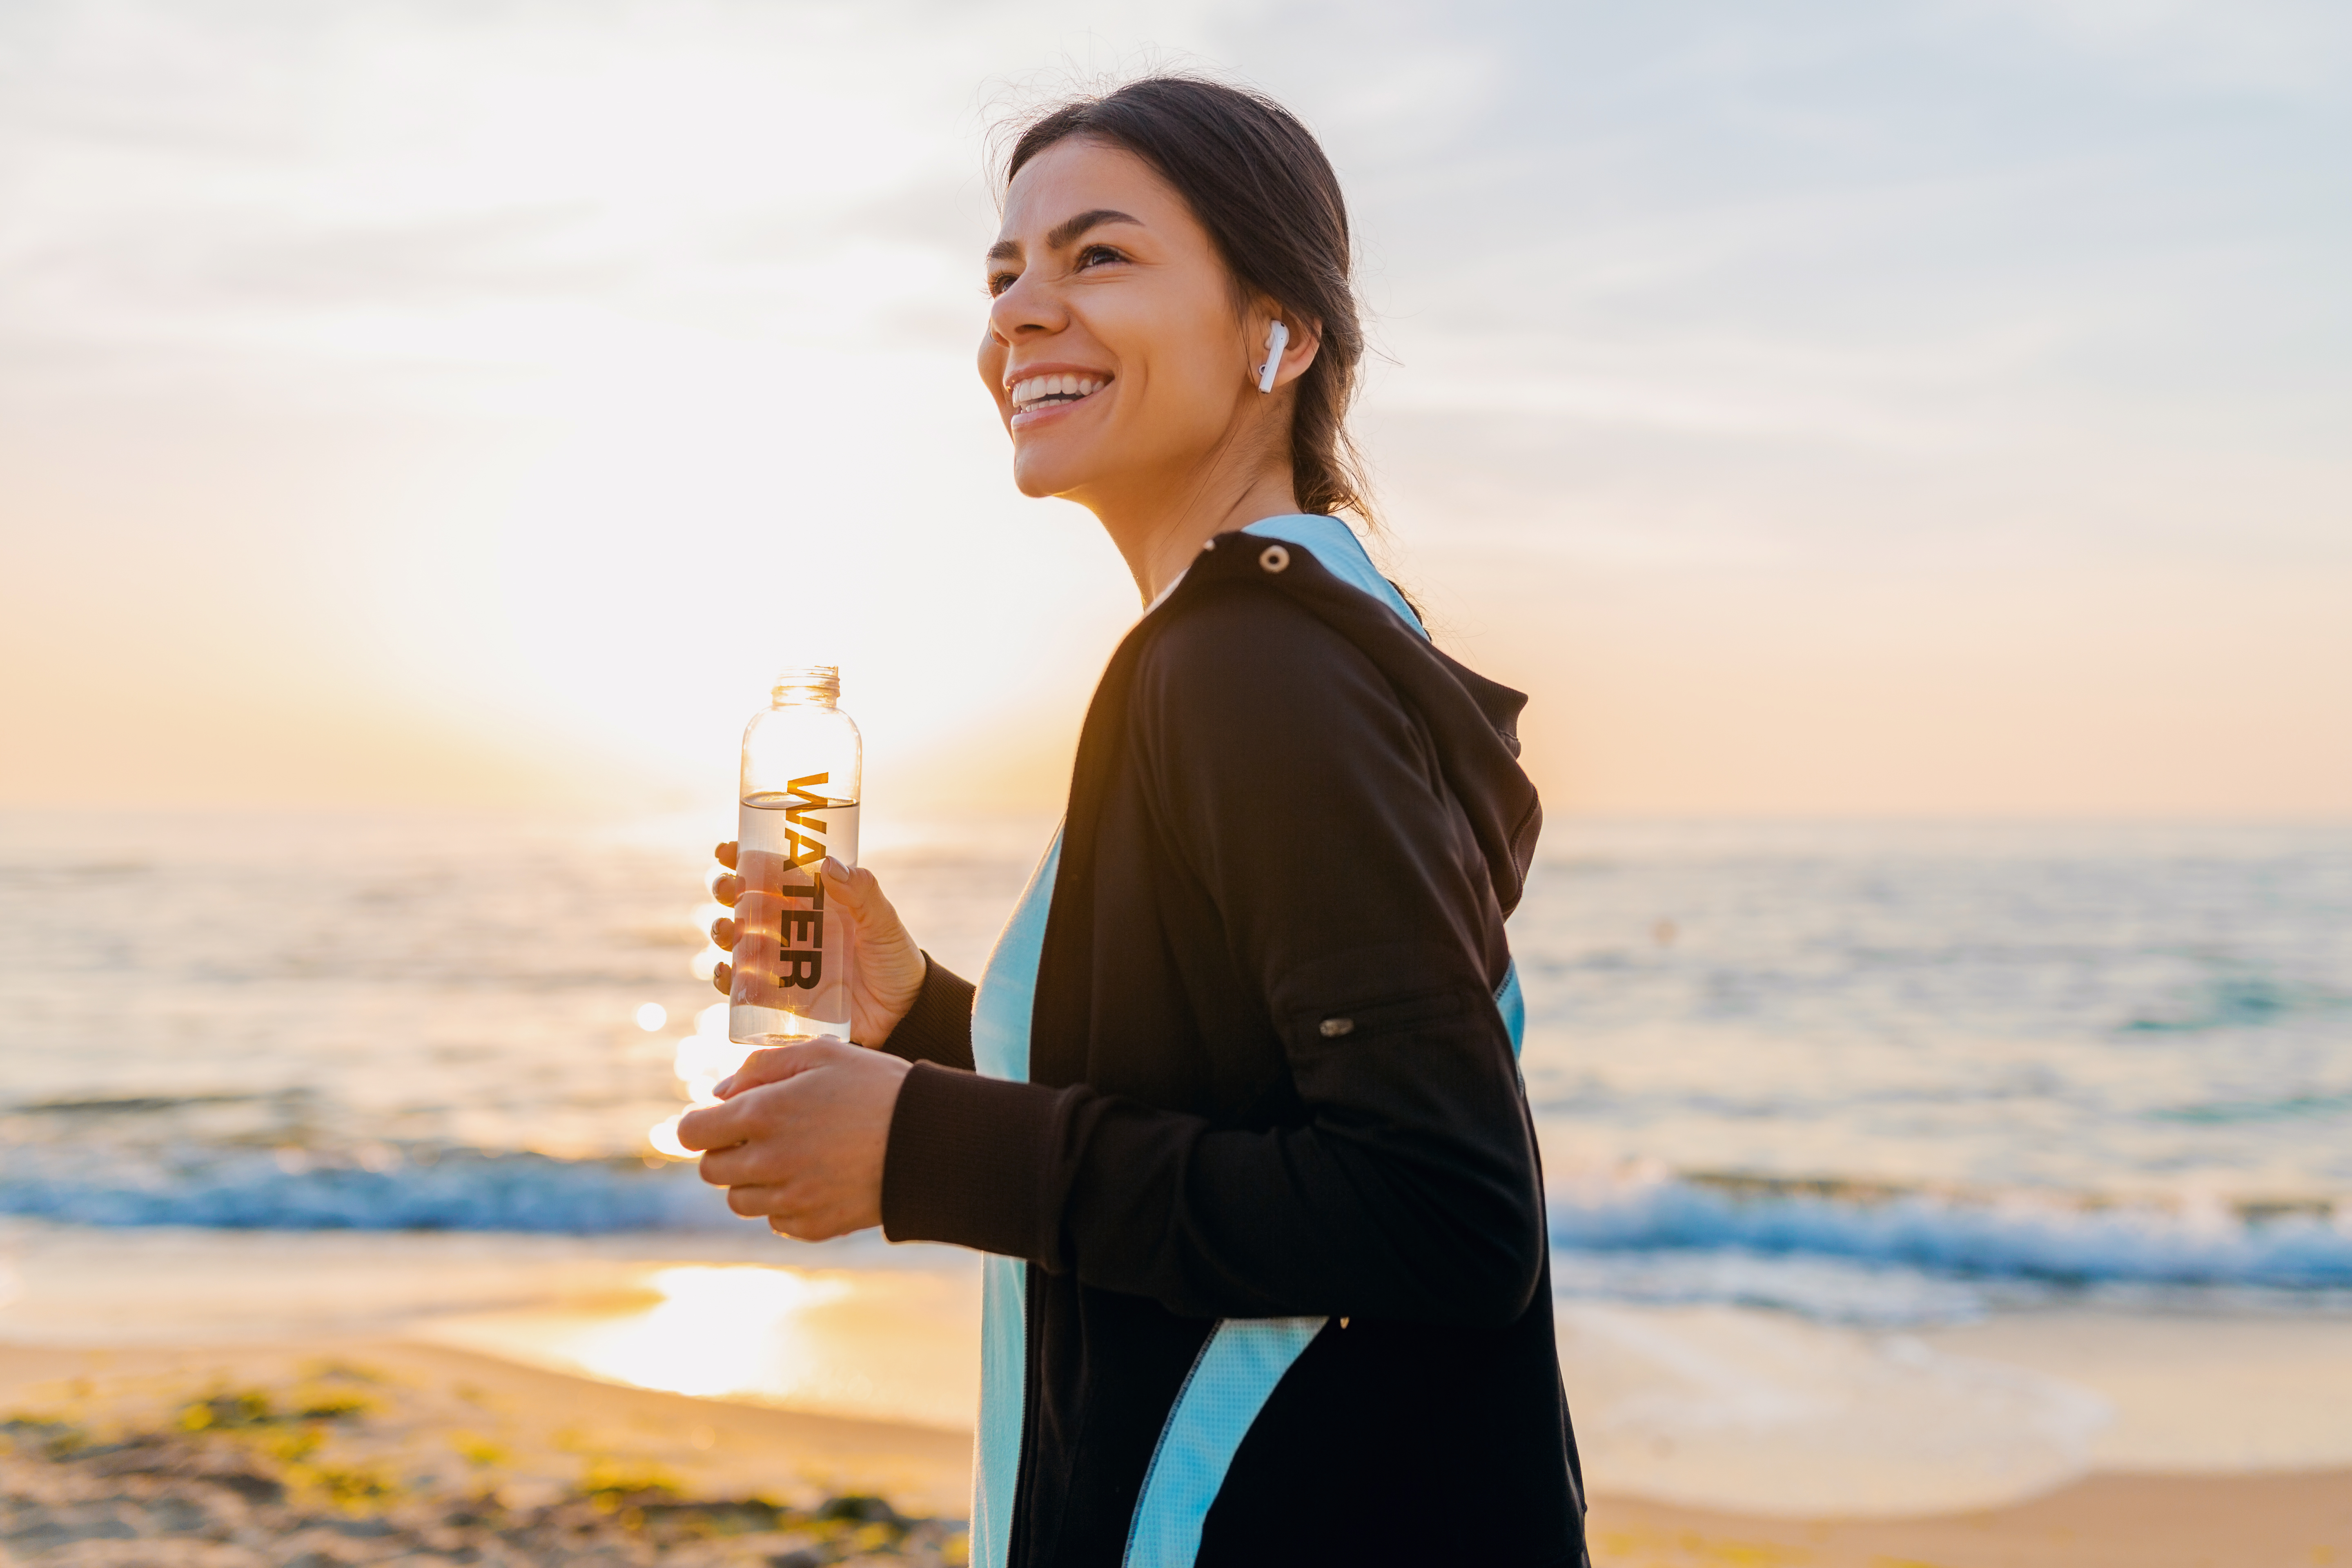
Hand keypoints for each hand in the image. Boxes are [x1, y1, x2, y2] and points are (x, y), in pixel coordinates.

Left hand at [677, 1037, 911, 1238]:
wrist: (932, 1141)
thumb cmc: (879, 1087)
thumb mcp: (824, 1053)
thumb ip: (764, 1065)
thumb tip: (720, 1093)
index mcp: (764, 1114)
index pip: (692, 1133)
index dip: (698, 1124)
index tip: (716, 1119)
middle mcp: (769, 1161)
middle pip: (712, 1171)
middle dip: (725, 1151)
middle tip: (758, 1135)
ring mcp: (791, 1200)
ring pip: (740, 1201)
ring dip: (752, 1180)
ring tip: (789, 1157)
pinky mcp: (813, 1227)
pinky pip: (777, 1222)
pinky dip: (785, 1204)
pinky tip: (815, 1180)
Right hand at [707, 847, 926, 1045]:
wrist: (904, 1015)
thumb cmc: (895, 961)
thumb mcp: (883, 923)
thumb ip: (863, 893)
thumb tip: (829, 863)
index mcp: (812, 900)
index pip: (769, 872)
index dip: (741, 858)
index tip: (725, 851)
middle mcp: (790, 927)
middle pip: (744, 902)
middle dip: (726, 892)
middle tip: (727, 890)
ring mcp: (781, 961)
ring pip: (736, 941)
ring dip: (720, 931)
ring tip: (725, 931)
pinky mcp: (778, 997)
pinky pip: (741, 986)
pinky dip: (726, 979)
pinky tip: (725, 973)